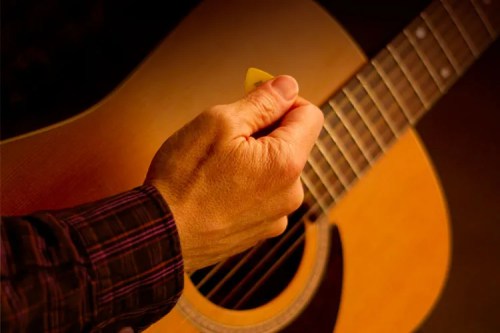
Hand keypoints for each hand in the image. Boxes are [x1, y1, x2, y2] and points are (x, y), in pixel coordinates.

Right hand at [145, 75, 323, 271]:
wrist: (161, 236)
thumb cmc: (185, 179)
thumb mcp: (220, 123)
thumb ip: (262, 102)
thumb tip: (288, 86)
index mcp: (287, 163)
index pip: (309, 115)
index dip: (284, 100)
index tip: (256, 101)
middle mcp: (292, 194)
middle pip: (292, 144)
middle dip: (265, 131)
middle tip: (227, 133)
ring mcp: (277, 216)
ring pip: (276, 170)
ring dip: (255, 158)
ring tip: (218, 165)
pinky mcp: (260, 231)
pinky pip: (263, 195)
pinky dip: (247, 184)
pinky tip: (218, 187)